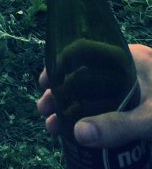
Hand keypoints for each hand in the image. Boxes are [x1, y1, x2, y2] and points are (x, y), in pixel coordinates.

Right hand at [37, 45, 151, 147]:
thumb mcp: (149, 119)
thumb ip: (118, 125)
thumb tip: (78, 133)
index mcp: (130, 58)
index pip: (86, 52)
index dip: (61, 66)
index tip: (44, 84)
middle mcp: (129, 68)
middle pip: (86, 75)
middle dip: (62, 93)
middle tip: (44, 111)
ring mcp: (134, 87)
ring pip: (96, 92)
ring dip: (74, 108)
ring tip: (53, 126)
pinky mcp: (138, 105)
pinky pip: (109, 106)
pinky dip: (93, 116)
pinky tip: (79, 129)